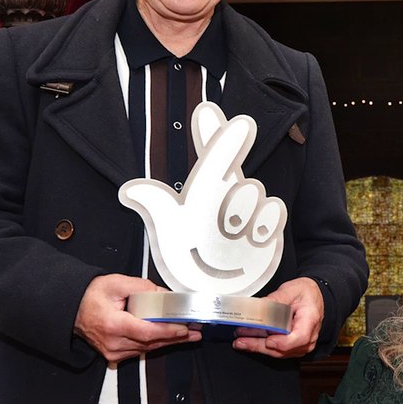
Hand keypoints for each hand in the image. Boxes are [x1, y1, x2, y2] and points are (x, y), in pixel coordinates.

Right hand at [73, 274, 200, 362]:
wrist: (71, 309)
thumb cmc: (91, 296)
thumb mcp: (117, 283)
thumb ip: (143, 288)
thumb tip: (165, 295)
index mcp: (113, 325)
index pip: (147, 332)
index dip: (169, 331)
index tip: (185, 328)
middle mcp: (113, 343)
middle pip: (151, 343)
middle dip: (176, 337)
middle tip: (195, 331)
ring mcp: (113, 352)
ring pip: (147, 349)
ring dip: (168, 342)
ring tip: (189, 335)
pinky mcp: (115, 355)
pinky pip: (140, 351)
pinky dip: (155, 344)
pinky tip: (169, 339)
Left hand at [118, 102, 285, 296]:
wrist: (211, 287)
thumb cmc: (189, 255)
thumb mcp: (169, 230)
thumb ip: (156, 206)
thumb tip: (129, 190)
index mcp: (206, 191)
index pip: (214, 156)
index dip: (216, 134)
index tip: (227, 116)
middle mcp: (229, 198)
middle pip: (239, 181)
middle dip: (232, 200)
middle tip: (220, 224)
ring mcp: (250, 212)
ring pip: (255, 196)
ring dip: (243, 217)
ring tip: (229, 238)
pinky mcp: (267, 230)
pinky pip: (273, 212)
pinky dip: (264, 223)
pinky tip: (253, 237)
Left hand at [232, 277, 322, 357]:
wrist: (313, 296)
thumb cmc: (305, 294)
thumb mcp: (291, 290)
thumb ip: (275, 299)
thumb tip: (259, 306)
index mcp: (310, 320)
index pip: (300, 337)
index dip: (283, 342)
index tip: (268, 340)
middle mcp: (308, 337)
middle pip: (284, 348)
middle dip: (260, 345)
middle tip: (242, 340)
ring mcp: (301, 345)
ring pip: (278, 352)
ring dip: (258, 346)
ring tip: (241, 340)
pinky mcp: (293, 347)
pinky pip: (277, 350)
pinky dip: (263, 346)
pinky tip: (250, 340)